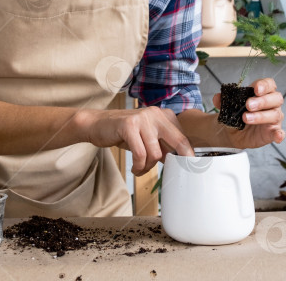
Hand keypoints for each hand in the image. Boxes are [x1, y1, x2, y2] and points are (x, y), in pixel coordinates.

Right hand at [80, 106, 194, 175]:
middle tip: (176, 172)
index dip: (187, 155)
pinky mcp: (129, 125)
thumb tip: (179, 162)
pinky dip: (139, 166)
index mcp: (164, 115)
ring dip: (148, 167)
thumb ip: (162, 145)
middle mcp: (156, 113)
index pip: (183, 137)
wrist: (97, 124)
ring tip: (140, 169)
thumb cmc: (124, 133)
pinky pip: (140, 154)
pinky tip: (135, 169)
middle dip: (180, 161)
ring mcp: (142, 118)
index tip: (188, 168)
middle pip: (179, 141)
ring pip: (156, 153)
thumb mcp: (147, 137)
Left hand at [213, 78, 284, 148]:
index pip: (269, 84)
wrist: (232, 131)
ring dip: (261, 116)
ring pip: (274, 114)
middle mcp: (272, 104)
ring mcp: (274, 118)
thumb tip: (217, 97)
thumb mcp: (228, 106)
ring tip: (246, 118)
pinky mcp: (272, 132)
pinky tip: (277, 136)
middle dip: (262, 101)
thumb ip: (223, 101)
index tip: (256, 89)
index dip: (264, 85)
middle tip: (248, 105)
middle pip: (275, 98)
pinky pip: (279, 132)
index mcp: (263, 93)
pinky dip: (279, 134)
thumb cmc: (235, 114)